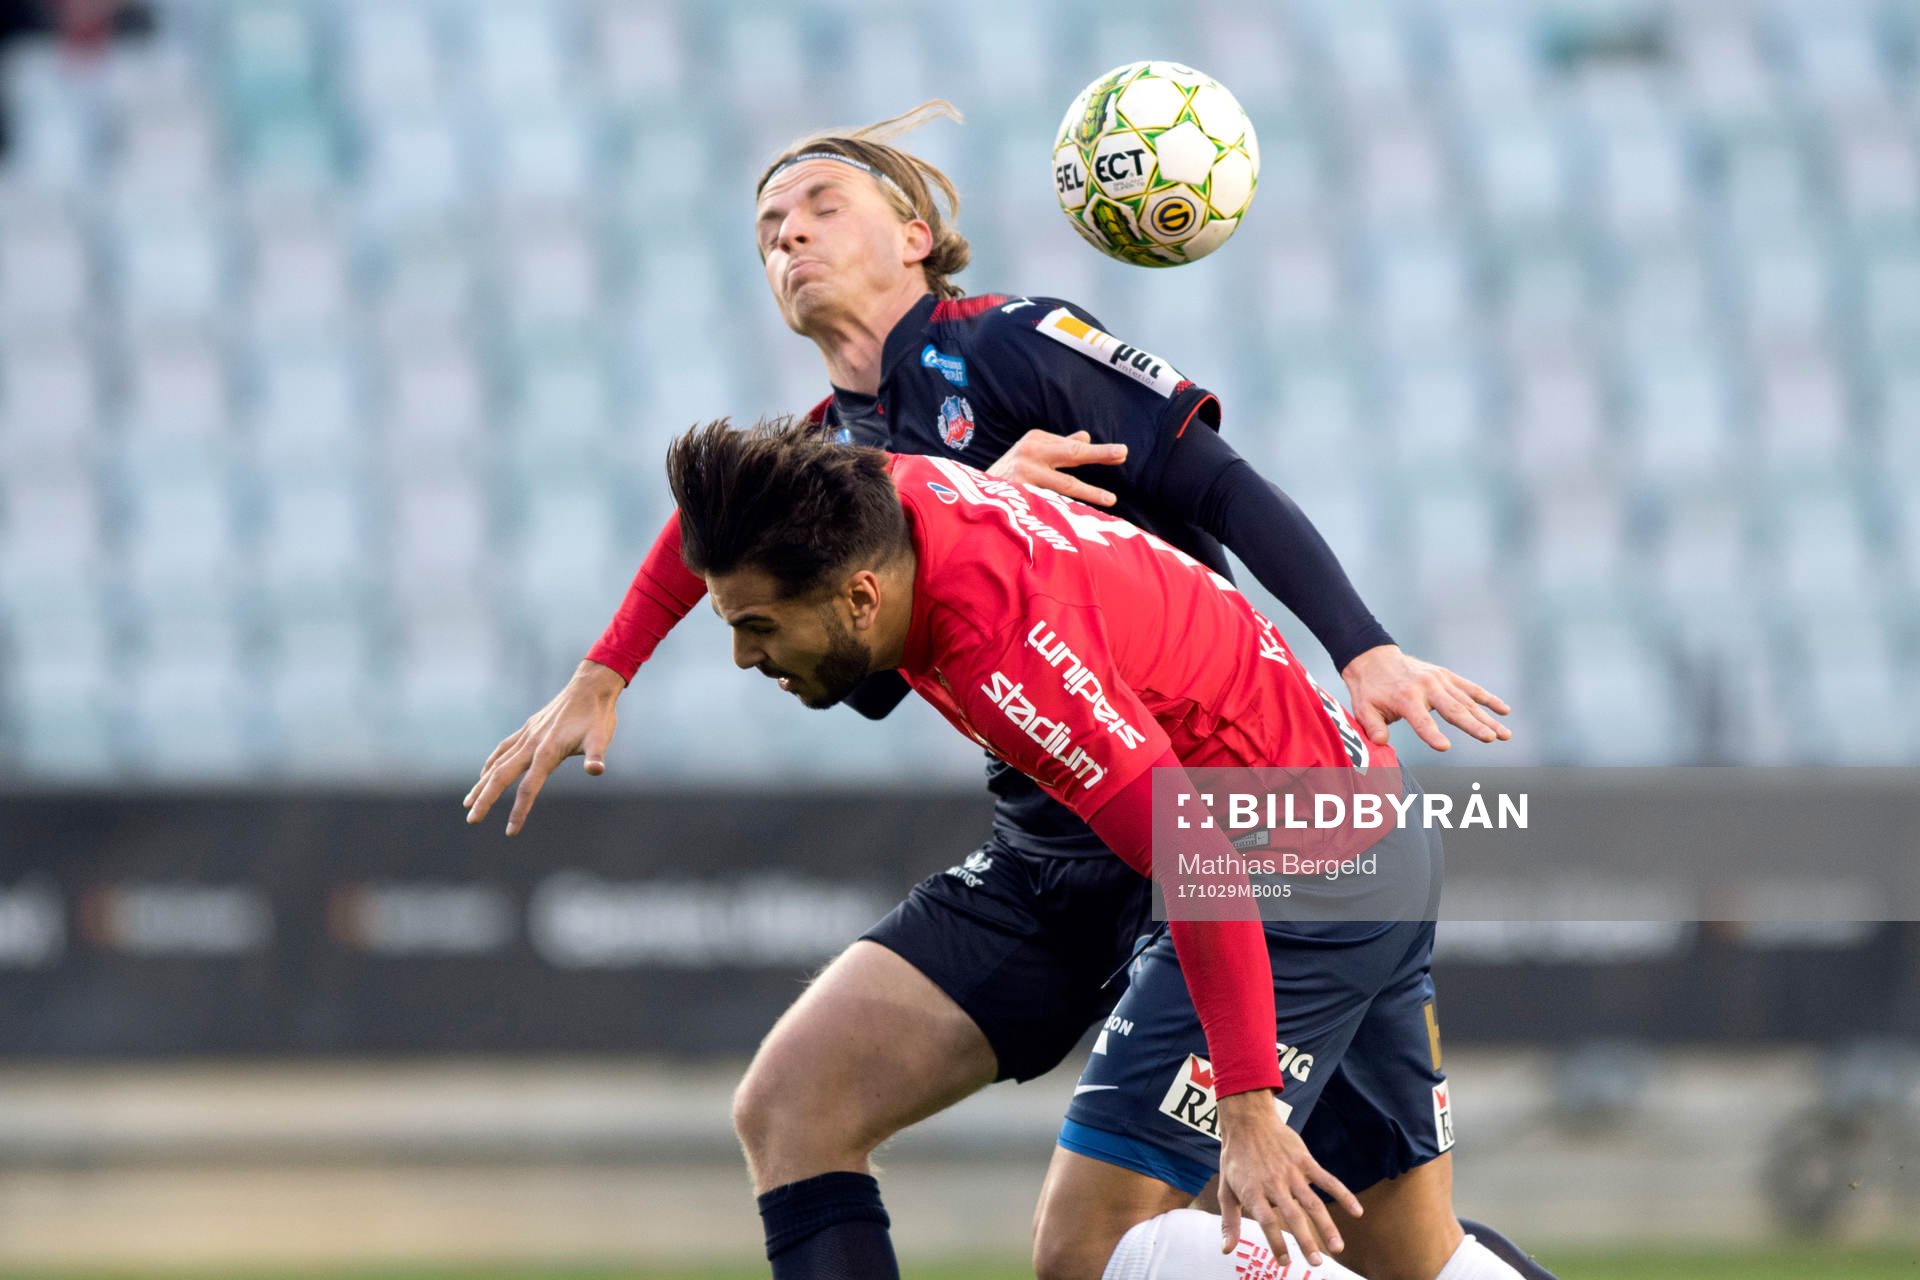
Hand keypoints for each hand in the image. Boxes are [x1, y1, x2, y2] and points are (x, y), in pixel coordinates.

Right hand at [464, 660, 624, 835]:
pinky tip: (484, 773)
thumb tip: (597, 770)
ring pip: (497, 763)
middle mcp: (532, 744)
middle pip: (502, 776)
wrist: (590, 687)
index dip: (519, 810)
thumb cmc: (597, 716)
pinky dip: (491, 763)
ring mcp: (527, 736)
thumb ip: (596, 755)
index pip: (530, 787)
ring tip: (468, 803)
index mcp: (548, 751)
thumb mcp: (601, 737)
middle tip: (471, 821)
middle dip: (485, 799)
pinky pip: (503, 749)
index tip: (511, 831)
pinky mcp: (528, 729)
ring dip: (481, 784)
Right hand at [987, 429, 1126, 506]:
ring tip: (1110, 498)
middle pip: (1070, 455)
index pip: (1071, 447)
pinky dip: (1066, 510)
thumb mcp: (1030, 453)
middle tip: (1122, 453)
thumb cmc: (1008, 474)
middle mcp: (1029, 454)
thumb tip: (1086, 438)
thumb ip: (1058, 446)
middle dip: (1098, 454)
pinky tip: (1081, 517)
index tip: (1120, 454)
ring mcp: (1023, 476)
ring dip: (1089, 491)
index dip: (1097, 452)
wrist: (970, 495)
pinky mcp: (1018, 497)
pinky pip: (1049, 504)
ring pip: (1063, 484)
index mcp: (1034, 440)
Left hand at [1215, 1090, 1361, 1265]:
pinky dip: (1343, 1195)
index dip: (1276, 1242)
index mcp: (1253, 1192)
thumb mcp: (1226, 1189)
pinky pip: (1327, 1180)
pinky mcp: (1305, 1161)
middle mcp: (1274, 1184)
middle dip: (1305, 1240)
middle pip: (1292, 1215)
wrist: (1248, 1122)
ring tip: (1337, 1247)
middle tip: (1316, 1262)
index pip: (1267, 1221)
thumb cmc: (1236, 1159)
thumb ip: (1229, 1221)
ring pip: (1312, 1202)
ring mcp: (1292, 1172)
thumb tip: (1226, 1250)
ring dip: (1326, 1225)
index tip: (1284, 1262)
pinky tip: (1357, 1211)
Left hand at [1340, 645, 1511, 752]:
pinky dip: (1488, 699)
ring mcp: (1440, 680)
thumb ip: (1373, 727)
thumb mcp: (1363, 709)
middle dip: (1472, 725)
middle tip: (1490, 738)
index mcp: (1406, 698)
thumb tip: (1380, 743)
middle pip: (1453, 710)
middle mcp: (1427, 687)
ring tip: (1505, 735)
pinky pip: (1471, 689)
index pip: (1421, 720)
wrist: (1375, 659)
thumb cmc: (1370, 690)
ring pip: (1468, 702)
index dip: (1431, 734)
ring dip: (1487, 718)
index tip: (1444, 747)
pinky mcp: (1447, 676)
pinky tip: (1505, 710)